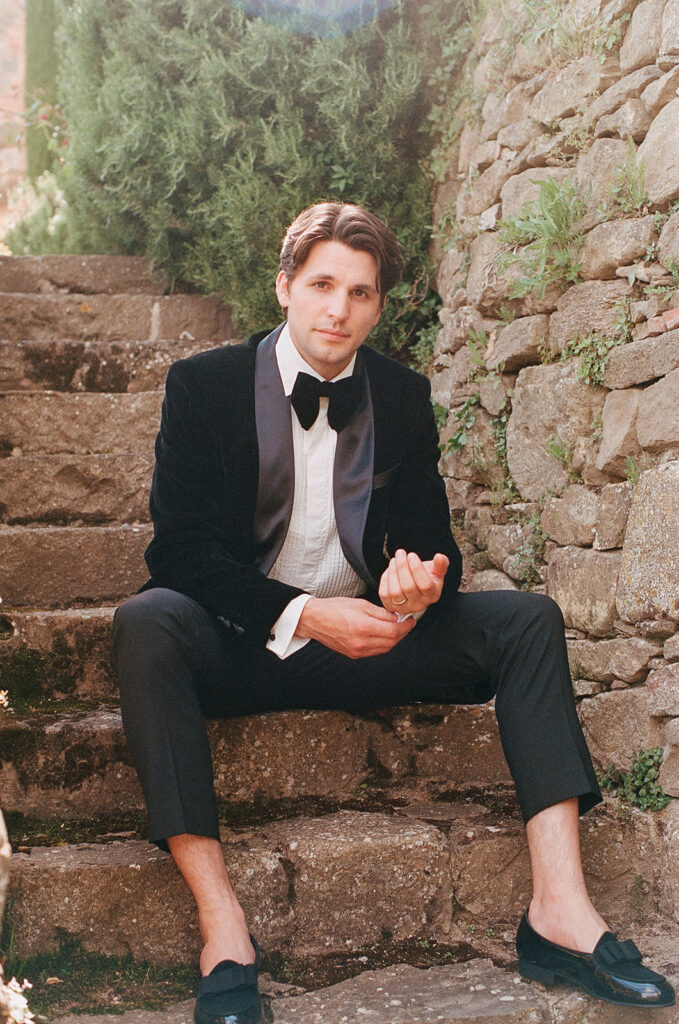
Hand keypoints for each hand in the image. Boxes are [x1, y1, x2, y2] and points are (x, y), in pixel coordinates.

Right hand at [296, 596, 415, 658]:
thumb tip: (395, 618)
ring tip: (396, 629)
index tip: (411, 621)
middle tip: (406, 624)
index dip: (406, 627)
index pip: (394, 631)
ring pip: (385, 649)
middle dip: (402, 633)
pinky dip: (383, 645)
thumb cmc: (334, 608)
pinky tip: (383, 636)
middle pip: (392, 642)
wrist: (314, 620)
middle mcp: (361, 642)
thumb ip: (380, 612)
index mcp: (364, 627)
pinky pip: (375, 652)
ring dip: (393, 640)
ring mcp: (357, 651)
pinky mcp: (353, 655)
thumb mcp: (360, 604)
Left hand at [378, 550, 448, 614]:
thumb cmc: (427, 577)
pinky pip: (384, 593)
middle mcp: (419, 604)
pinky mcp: (391, 606)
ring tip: (395, 560)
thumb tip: (439, 558)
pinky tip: (390, 569)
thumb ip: (441, 564)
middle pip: (408, 587)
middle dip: (402, 567)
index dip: (417, 569)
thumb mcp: (437, 570)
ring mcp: (404, 607)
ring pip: (395, 592)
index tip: (412, 555)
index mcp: (432, 595)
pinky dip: (385, 579)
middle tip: (400, 553)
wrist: (416, 586)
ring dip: (393, 572)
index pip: (425, 585)